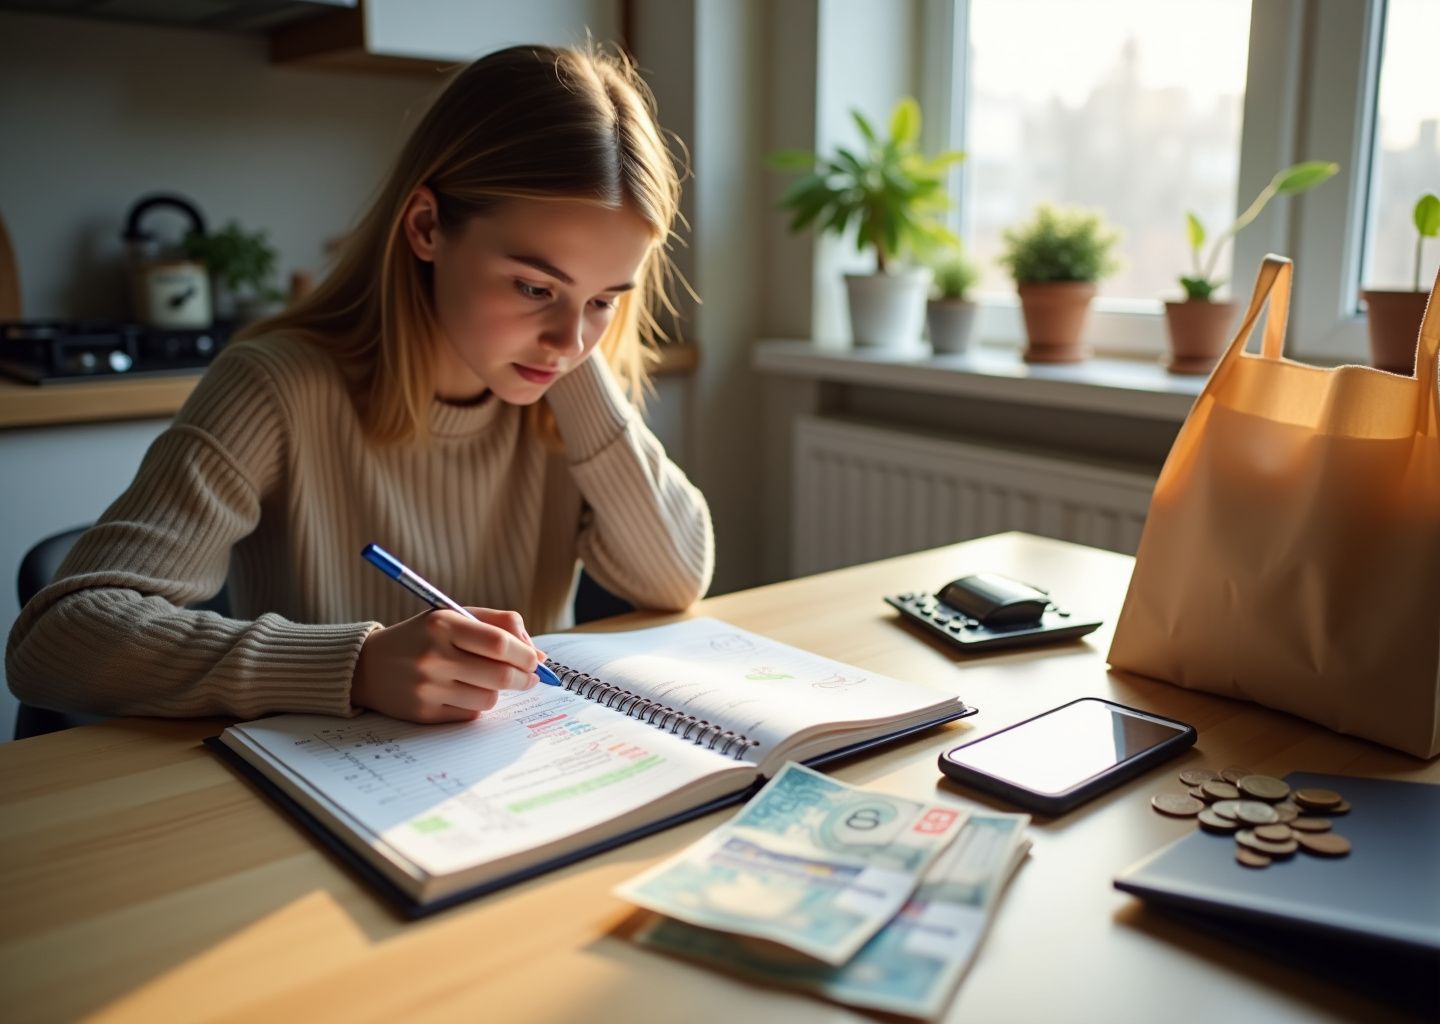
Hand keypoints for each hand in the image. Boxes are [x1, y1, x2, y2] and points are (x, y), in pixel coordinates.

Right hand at [351, 607, 543, 722]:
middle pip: (500, 675)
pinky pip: (469, 714)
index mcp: (442, 625)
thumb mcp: (454, 616)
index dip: (525, 655)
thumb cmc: (423, 637)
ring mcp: (427, 688)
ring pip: (488, 698)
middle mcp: (433, 657)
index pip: (499, 643)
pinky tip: (463, 692)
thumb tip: (540, 656)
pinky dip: (475, 704)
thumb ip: (499, 625)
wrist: (368, 666)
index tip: (535, 660)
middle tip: (529, 678)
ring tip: (486, 681)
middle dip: (523, 678)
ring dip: (497, 692)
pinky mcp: (423, 713)